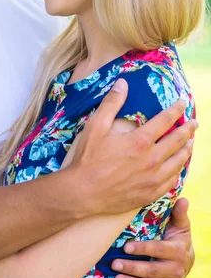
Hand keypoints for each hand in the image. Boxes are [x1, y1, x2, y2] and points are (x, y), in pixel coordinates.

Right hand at [68, 78, 197, 214]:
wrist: (83, 193)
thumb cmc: (87, 159)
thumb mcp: (96, 127)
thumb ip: (111, 104)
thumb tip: (123, 83)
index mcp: (139, 141)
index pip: (165, 121)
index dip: (176, 110)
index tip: (182, 103)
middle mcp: (151, 159)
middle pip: (177, 141)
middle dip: (188, 129)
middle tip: (194, 123)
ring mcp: (152, 178)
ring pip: (178, 162)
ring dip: (186, 149)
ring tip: (190, 142)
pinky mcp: (150, 193)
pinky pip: (171, 181)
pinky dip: (177, 171)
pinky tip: (177, 167)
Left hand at [111, 198, 193, 277]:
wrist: (186, 261)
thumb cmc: (175, 238)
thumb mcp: (179, 226)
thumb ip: (178, 214)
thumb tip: (182, 199)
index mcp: (178, 251)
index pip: (159, 250)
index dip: (143, 249)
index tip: (126, 247)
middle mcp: (177, 270)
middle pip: (153, 271)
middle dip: (133, 268)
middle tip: (114, 264)